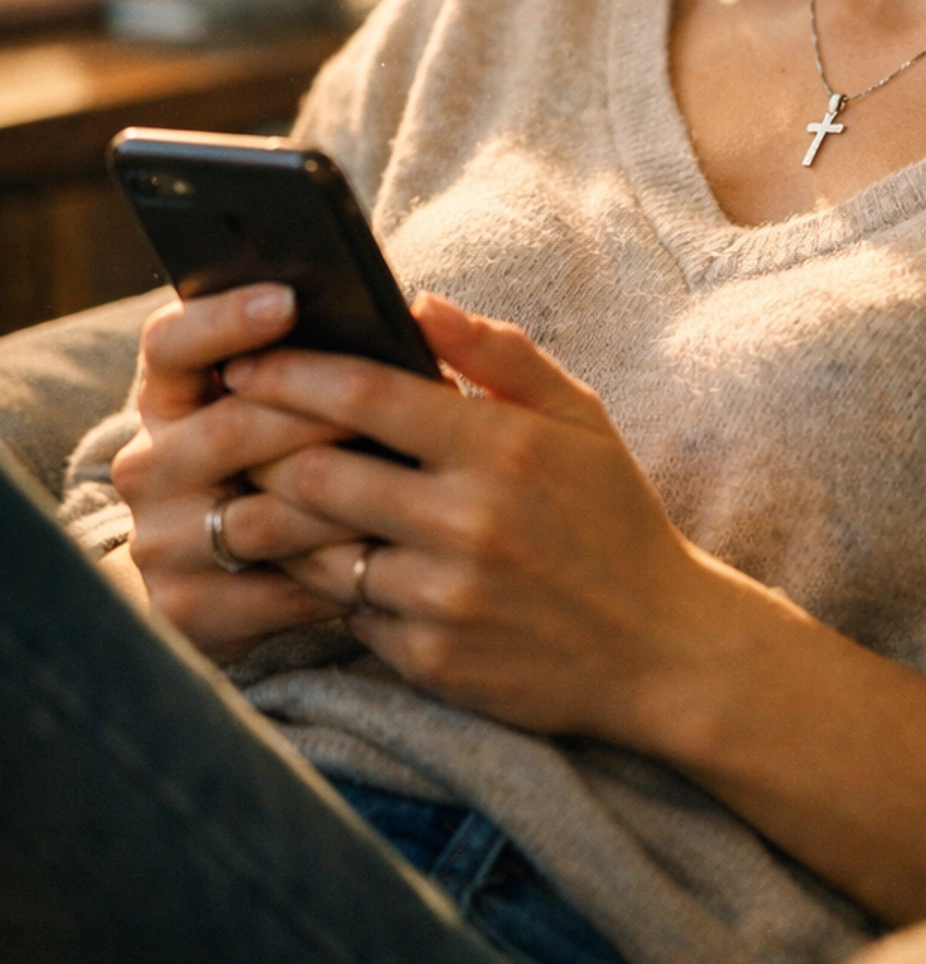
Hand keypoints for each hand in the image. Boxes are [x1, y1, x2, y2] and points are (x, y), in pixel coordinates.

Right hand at [111, 284, 368, 661]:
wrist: (222, 577)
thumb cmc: (278, 459)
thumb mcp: (277, 403)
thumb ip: (319, 357)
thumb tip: (415, 312)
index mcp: (166, 396)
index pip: (170, 342)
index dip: (224, 319)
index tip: (289, 298)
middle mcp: (148, 463)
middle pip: (230, 429)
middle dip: (315, 415)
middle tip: (387, 405)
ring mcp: (160, 538)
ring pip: (260, 515)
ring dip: (337, 500)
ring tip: (405, 481)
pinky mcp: (186, 606)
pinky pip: (274, 587)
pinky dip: (336, 570)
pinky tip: (386, 552)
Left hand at [226, 293, 731, 746]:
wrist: (660, 648)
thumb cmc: (613, 516)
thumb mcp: (580, 417)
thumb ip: (500, 354)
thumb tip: (418, 303)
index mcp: (500, 446)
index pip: (365, 396)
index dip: (291, 375)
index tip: (246, 364)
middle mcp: (466, 521)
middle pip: (317, 473)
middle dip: (260, 447)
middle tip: (227, 430)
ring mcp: (444, 597)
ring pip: (317, 550)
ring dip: (278, 523)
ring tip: (253, 499)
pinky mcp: (430, 661)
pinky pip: (350, 613)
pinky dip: (335, 587)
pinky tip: (328, 566)